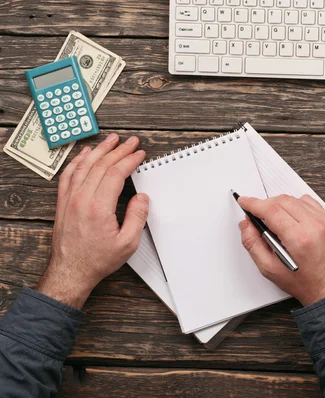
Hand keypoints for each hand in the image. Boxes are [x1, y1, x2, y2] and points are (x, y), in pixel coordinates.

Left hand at [36, 134, 148, 309]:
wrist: (70, 271)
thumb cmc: (96, 260)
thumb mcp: (127, 243)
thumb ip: (137, 217)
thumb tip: (142, 198)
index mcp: (99, 207)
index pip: (115, 173)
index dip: (129, 160)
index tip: (139, 154)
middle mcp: (81, 199)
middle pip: (100, 165)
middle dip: (118, 150)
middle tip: (130, 141)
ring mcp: (69, 199)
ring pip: (84, 166)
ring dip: (99, 150)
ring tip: (110, 139)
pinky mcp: (62, 203)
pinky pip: (68, 175)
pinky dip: (77, 161)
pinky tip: (84, 154)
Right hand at [238, 194, 324, 306]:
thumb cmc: (302, 282)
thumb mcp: (269, 268)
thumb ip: (253, 244)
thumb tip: (246, 225)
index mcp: (299, 238)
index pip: (271, 210)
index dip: (254, 204)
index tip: (244, 202)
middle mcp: (314, 226)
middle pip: (282, 201)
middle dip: (264, 204)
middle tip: (255, 214)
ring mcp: (324, 221)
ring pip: (295, 199)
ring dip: (279, 204)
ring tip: (273, 218)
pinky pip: (308, 202)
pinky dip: (295, 204)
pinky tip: (290, 216)